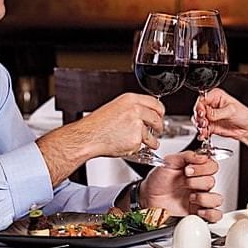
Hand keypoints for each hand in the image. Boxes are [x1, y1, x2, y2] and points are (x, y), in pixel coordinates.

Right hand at [37, 93, 163, 184]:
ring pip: (151, 135)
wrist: (88, 137)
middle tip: (158, 130)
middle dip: (159, 127)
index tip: (160, 115)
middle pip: (157, 118)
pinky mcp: (136, 140)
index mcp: (130, 100)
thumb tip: (145, 113)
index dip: (160, 111)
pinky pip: (142, 145)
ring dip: (152, 141)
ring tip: (147, 143)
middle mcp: (136, 111)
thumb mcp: (115, 108)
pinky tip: (127, 145)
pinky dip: (137, 148)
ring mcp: (137, 125)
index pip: (155, 103)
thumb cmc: (97, 124)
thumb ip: (132, 108)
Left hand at [141, 151, 221, 222]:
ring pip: (217, 199)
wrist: (148, 198)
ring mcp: (200, 199)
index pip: (212, 166)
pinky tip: (199, 210)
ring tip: (191, 197)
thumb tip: (201, 156)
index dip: (203, 167)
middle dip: (197, 181)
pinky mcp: (198, 213)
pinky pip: (215, 215)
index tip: (189, 169)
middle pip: (212, 181)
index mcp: (195, 170)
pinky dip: (210, 213)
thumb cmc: (157, 181)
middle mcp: (199, 184)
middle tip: (185, 182)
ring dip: (203, 197)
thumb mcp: (169, 162)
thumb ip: (186, 156)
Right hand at [194, 88, 247, 155]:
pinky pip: (201, 129)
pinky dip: (201, 133)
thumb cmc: (244, 115)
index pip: (202, 99)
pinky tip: (204, 135)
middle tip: (204, 123)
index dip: (200, 106)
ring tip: (204, 130)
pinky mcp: (210, 125)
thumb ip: (217, 113)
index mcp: (216, 96)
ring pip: (197, 120)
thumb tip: (207, 114)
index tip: (202, 113)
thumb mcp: (231, 111)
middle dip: (199, 117)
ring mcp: (209, 116)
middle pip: (197, 109)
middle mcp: (211, 105)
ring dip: (199, 126)